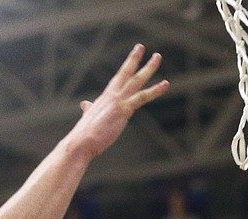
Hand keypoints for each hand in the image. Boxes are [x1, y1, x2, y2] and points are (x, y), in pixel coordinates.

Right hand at [69, 44, 169, 158]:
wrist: (82, 142)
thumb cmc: (85, 134)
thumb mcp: (89, 117)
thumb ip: (89, 109)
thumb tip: (85, 104)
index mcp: (105, 98)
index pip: (118, 79)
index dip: (126, 68)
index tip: (132, 58)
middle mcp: (112, 95)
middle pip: (125, 73)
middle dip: (134, 59)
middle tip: (141, 46)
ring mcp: (118, 101)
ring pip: (136, 80)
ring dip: (148, 68)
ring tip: (158, 56)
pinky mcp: (124, 110)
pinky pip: (143, 96)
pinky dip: (155, 90)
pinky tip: (166, 84)